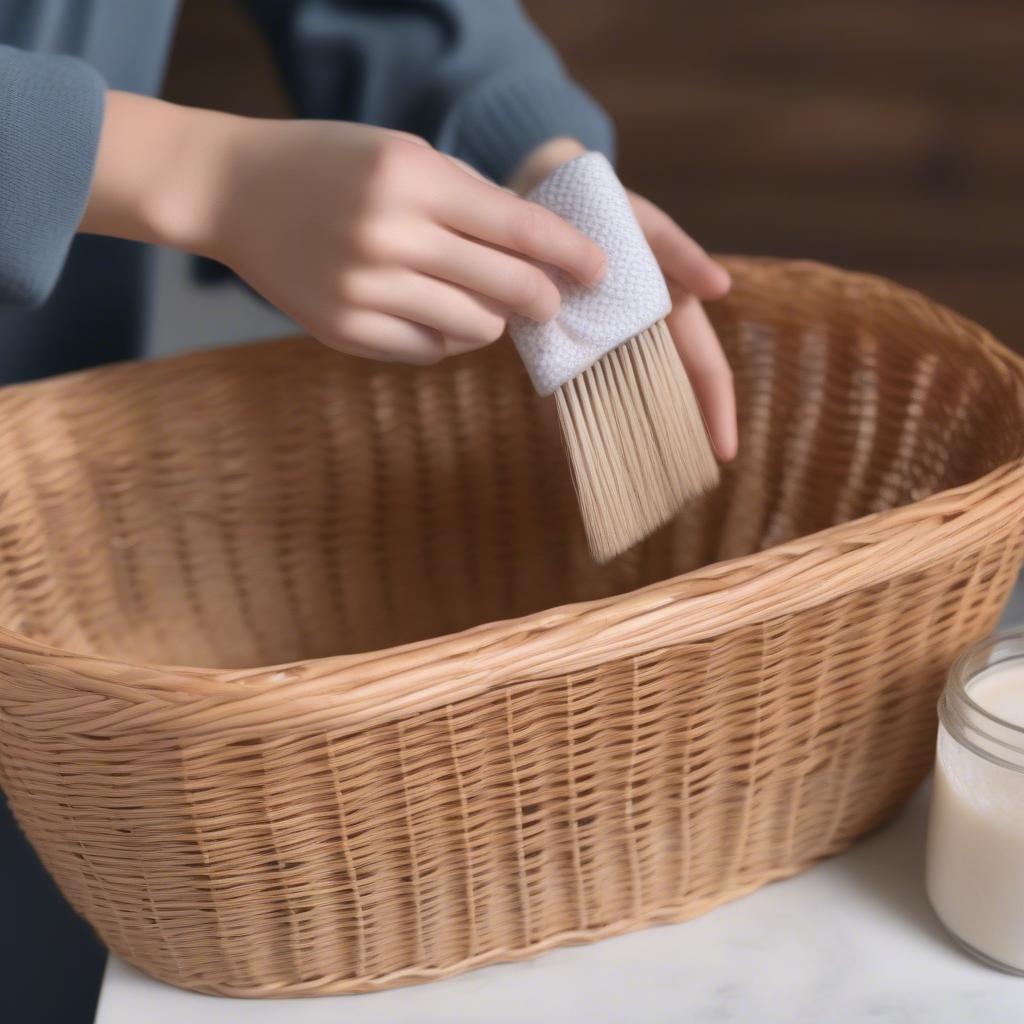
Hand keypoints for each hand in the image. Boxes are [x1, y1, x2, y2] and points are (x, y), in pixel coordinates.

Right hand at [81, 93, 606, 364]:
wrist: (235, 191)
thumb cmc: (330, 166)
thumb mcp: (402, 155)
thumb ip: (467, 202)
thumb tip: (537, 259)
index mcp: (411, 176)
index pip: (517, 225)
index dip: (568, 253)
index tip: (600, 271)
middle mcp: (389, 234)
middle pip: (506, 287)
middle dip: (543, 299)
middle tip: (552, 304)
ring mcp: (363, 288)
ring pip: (474, 329)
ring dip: (491, 321)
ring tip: (478, 303)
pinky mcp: (343, 330)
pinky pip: (428, 351)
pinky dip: (445, 339)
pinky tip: (432, 315)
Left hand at [511, 139, 737, 460]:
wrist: (545, 205)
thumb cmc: (607, 211)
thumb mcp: (648, 224)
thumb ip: (682, 254)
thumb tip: (721, 289)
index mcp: (673, 312)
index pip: (705, 369)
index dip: (717, 410)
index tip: (724, 453)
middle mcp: (643, 336)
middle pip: (670, 395)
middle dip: (681, 436)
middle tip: (683, 483)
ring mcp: (606, 345)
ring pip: (627, 400)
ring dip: (636, 437)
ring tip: (640, 480)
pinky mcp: (569, 347)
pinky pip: (578, 388)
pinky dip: (584, 417)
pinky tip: (585, 451)